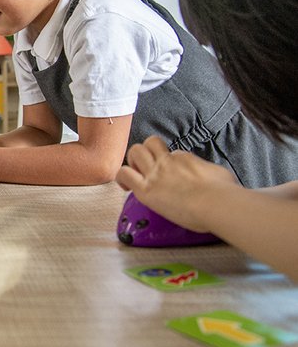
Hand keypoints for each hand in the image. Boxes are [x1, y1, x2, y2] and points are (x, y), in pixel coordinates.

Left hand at [116, 135, 237, 231]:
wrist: (216, 203)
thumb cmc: (224, 193)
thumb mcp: (218, 174)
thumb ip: (207, 172)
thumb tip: (209, 176)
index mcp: (185, 158)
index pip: (170, 153)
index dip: (167, 162)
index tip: (169, 173)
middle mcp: (168, 161)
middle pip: (149, 143)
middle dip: (145, 152)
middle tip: (146, 168)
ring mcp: (155, 173)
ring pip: (134, 152)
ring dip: (132, 161)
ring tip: (136, 175)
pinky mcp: (146, 189)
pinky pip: (124, 174)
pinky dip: (122, 178)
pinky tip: (126, 187)